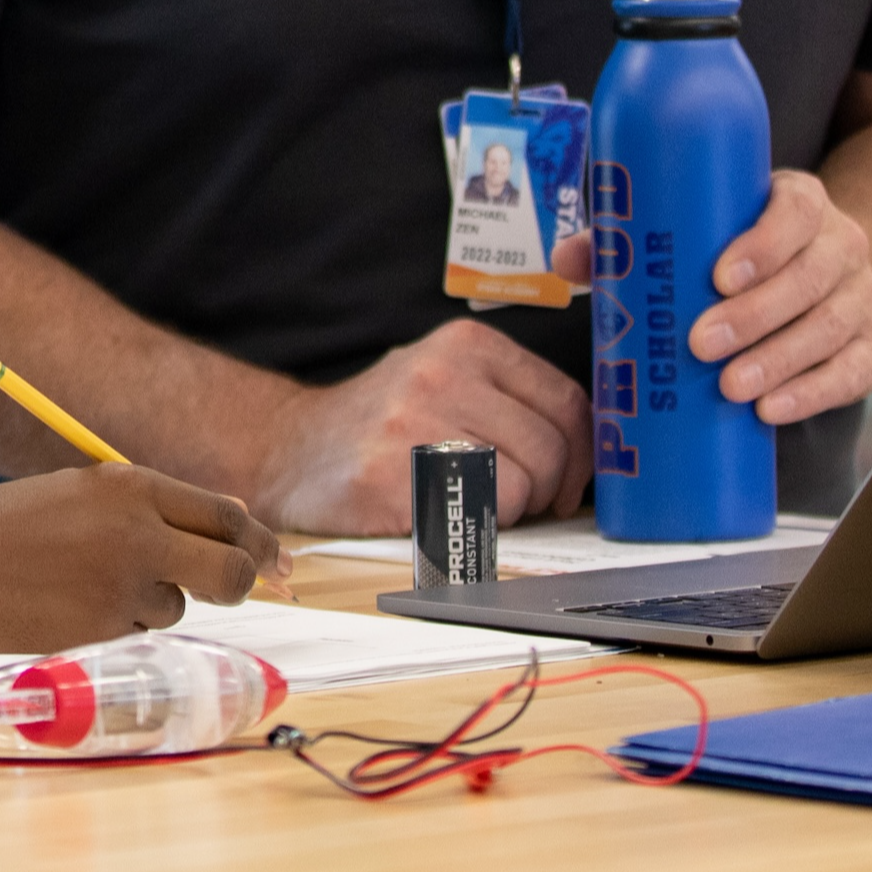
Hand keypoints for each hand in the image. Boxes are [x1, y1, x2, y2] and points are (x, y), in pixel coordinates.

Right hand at [0, 470, 287, 653]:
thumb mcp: (75, 500)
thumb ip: (139, 514)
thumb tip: (213, 540)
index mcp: (129, 484)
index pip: (225, 513)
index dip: (257, 541)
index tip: (274, 563)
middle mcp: (137, 529)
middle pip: (233, 567)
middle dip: (242, 583)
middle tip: (235, 593)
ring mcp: (120, 582)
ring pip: (177, 606)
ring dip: (150, 605)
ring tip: (82, 589)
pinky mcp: (97, 627)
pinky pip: (134, 632)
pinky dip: (113, 628)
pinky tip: (63, 610)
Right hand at [247, 321, 588, 532]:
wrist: (287, 448)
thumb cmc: (379, 423)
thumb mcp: (442, 377)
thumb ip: (508, 397)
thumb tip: (585, 450)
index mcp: (466, 345)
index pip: (565, 401)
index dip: (580, 454)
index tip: (569, 482)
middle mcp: (442, 375)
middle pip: (549, 448)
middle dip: (545, 488)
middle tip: (517, 500)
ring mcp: (414, 424)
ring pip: (521, 485)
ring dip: (506, 510)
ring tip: (466, 500)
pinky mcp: (392, 476)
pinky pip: (474, 514)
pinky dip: (471, 526)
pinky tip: (439, 513)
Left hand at [549, 169, 871, 424]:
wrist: (815, 281)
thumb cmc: (738, 253)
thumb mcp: (697, 234)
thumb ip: (632, 240)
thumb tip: (569, 260)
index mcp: (800, 203)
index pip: (798, 209)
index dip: (765, 241)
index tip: (719, 276)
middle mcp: (842, 244)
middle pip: (813, 275)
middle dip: (757, 314)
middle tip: (702, 346)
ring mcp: (864, 297)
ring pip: (833, 327)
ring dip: (782, 360)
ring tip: (732, 389)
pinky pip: (857, 372)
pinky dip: (815, 393)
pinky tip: (773, 411)